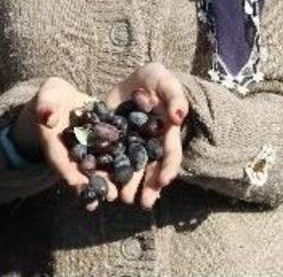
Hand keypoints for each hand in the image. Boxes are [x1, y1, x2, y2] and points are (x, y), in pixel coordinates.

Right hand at [10, 77, 117, 210]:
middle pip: (82, 172)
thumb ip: (45, 107)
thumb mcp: (45, 97)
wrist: (64, 98)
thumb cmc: (50, 97)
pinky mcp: (104, 142)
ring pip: (99, 168)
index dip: (67, 171)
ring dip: (110, 180)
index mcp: (54, 145)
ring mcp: (89, 150)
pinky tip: (136, 171)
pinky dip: (123, 162)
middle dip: (95, 184)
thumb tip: (48, 118)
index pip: (59, 160)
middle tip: (108, 196)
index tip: (75, 182)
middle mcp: (73, 154)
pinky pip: (113, 153)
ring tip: (121, 193)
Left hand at [105, 62, 187, 208]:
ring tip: (122, 199)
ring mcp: (133, 145)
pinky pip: (111, 159)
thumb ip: (174, 95)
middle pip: (151, 167)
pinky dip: (109, 172)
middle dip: (147, 186)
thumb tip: (179, 116)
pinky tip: (103, 184)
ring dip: (129, 185)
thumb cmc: (154, 79)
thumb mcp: (164, 80)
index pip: (170, 153)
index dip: (168, 167)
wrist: (132, 80)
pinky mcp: (113, 142)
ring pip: (132, 168)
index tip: (163, 181)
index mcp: (166, 132)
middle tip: (141, 202)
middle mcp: (151, 143)